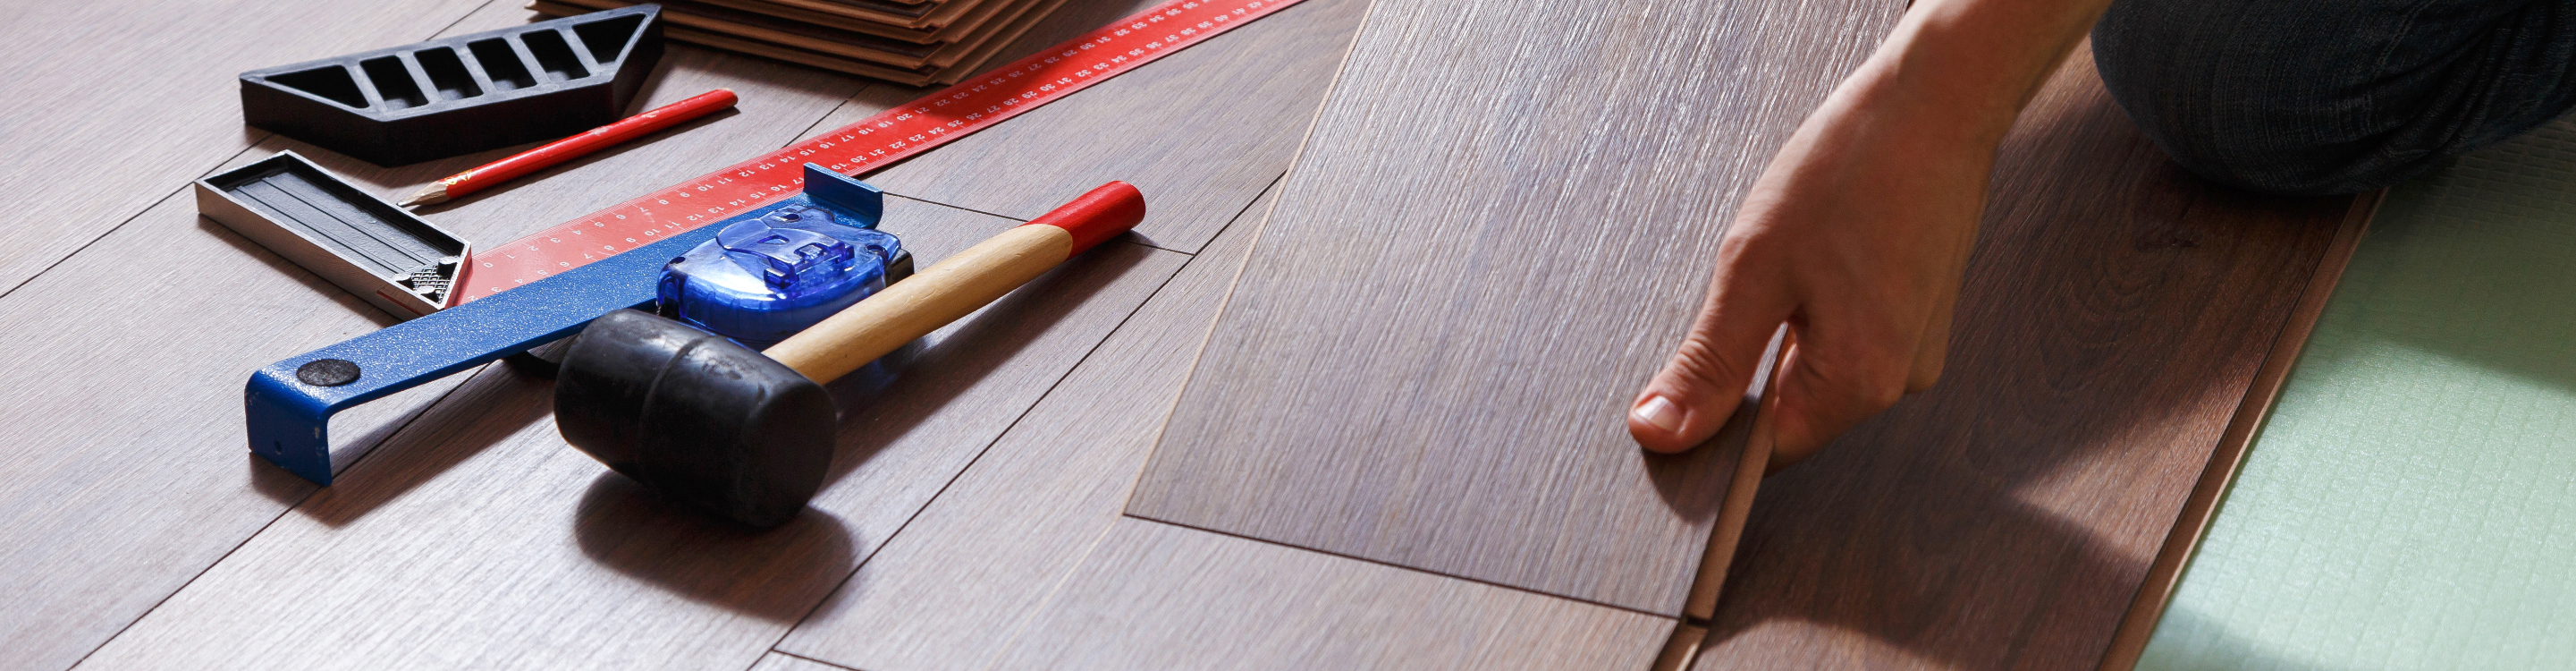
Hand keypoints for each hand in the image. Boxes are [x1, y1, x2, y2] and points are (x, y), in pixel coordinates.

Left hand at [1626, 68, 1997, 468]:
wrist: (1937, 99)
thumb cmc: (1853, 169)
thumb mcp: (1755, 269)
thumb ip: (1707, 363)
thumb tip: (1661, 432)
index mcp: (1860, 382)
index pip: (1766, 450)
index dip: (1715, 426)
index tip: (1685, 378)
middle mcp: (1900, 380)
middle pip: (1793, 408)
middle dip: (1750, 362)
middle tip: (1745, 284)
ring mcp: (1916, 347)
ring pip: (1817, 367)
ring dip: (1782, 328)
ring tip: (1791, 255)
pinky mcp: (1919, 314)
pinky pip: (1846, 335)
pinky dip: (1814, 306)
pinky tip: (1817, 251)